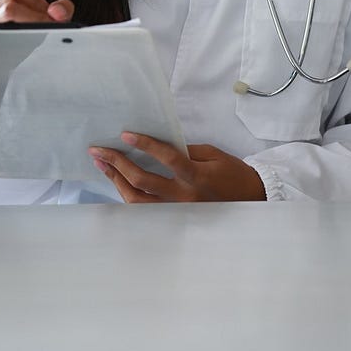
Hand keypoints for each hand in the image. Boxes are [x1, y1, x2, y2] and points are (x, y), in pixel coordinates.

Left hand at [88, 132, 266, 201]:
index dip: (145, 145)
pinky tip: (117, 180)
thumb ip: (184, 150)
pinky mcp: (174, 216)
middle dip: (117, 164)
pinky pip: (145, 208)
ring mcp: (177, 209)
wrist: (251, 199)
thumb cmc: (233, 173)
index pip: (167, 159)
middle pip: (143, 182)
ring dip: (116, 181)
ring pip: (138, 200)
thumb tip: (156, 145)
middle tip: (98, 150)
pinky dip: (128, 193)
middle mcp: (184, 196)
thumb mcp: (212, 154)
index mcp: (196, 176)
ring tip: (101, 164)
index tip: (125, 134)